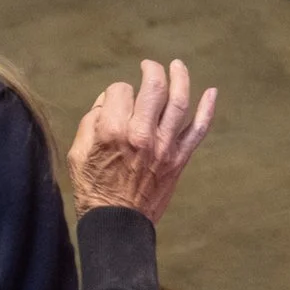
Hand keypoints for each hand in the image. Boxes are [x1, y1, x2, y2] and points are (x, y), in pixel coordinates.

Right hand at [69, 59, 218, 222]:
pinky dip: (208, 110)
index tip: (115, 103)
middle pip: (153, 87)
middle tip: (149, 66)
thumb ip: (92, 121)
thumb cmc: (93, 188)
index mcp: (113, 130)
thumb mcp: (77, 153)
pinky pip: (198, 130)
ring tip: (177, 65)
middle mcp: (141, 134)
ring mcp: (164, 146)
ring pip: (179, 101)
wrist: (117, 224)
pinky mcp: (179, 159)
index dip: (116, 93)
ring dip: (180, 77)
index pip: (120, 90)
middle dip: (151, 70)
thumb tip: (108, 102)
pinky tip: (212, 92)